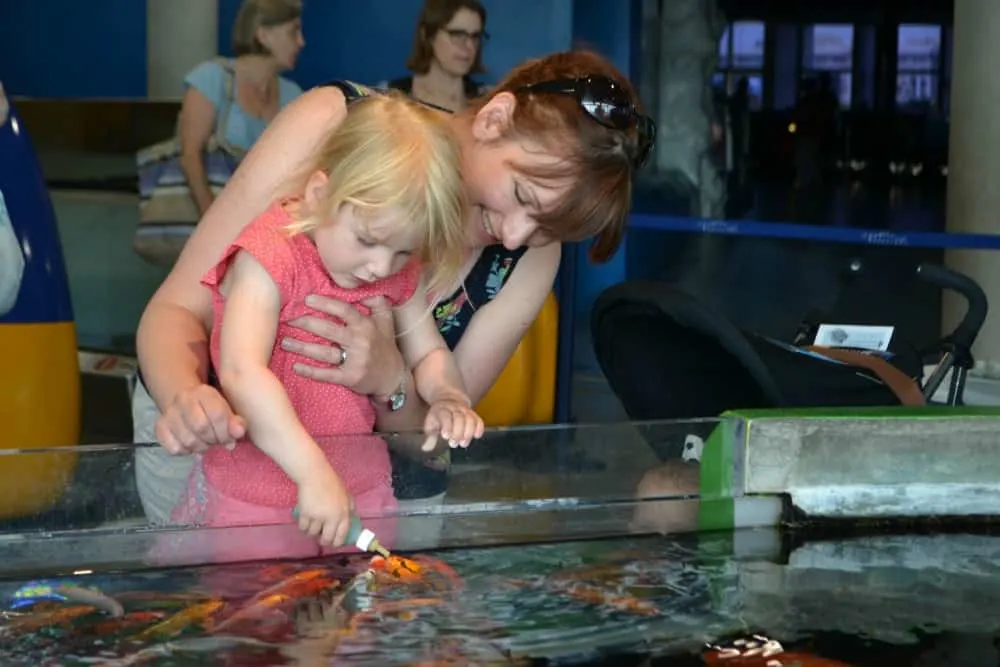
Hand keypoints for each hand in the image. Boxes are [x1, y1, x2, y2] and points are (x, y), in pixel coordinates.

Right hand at [154, 384, 245, 454]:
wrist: (187, 404)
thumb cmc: (213, 410)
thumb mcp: (229, 411)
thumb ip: (237, 422)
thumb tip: (238, 432)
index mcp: (204, 392)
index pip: (218, 415)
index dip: (226, 432)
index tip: (230, 440)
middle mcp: (183, 399)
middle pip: (201, 428)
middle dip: (214, 440)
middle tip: (217, 442)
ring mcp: (169, 413)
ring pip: (187, 441)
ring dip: (201, 448)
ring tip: (206, 443)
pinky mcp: (159, 427)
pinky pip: (174, 448)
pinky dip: (186, 452)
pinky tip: (192, 445)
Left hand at [283, 295, 403, 395]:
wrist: (393, 378)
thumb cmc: (385, 346)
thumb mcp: (386, 321)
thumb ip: (377, 302)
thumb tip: (364, 289)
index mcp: (366, 326)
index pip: (344, 311)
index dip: (325, 304)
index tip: (307, 299)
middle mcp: (360, 342)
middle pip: (329, 330)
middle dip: (306, 323)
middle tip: (288, 319)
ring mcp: (355, 361)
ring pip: (324, 353)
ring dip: (302, 347)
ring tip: (284, 342)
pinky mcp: (350, 378)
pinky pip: (327, 374)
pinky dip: (310, 371)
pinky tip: (296, 367)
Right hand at [296, 466, 352, 546]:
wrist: (315, 475)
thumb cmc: (332, 483)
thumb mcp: (346, 495)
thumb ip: (350, 508)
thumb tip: (351, 521)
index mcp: (344, 514)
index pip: (342, 535)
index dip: (337, 543)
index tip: (333, 543)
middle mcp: (332, 518)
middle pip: (327, 539)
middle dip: (323, 541)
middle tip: (320, 538)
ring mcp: (318, 517)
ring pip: (312, 534)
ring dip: (311, 533)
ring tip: (311, 526)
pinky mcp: (306, 514)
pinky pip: (303, 528)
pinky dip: (303, 527)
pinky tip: (304, 522)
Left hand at [423, 399, 484, 450]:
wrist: (449, 400)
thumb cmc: (438, 417)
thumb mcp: (430, 425)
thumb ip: (429, 437)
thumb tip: (426, 448)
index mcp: (441, 409)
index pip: (445, 416)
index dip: (447, 425)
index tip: (446, 436)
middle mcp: (454, 408)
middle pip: (459, 418)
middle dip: (458, 433)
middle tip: (453, 444)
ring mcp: (465, 410)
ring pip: (470, 419)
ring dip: (468, 433)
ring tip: (463, 443)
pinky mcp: (474, 414)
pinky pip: (479, 420)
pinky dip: (479, 428)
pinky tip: (476, 436)